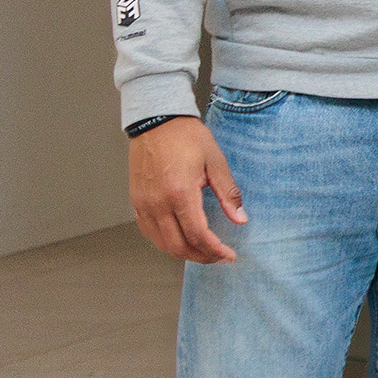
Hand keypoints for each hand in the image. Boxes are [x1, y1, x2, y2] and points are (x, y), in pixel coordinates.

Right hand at [128, 119, 245, 263]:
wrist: (156, 120)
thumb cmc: (185, 136)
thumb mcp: (215, 161)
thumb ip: (228, 194)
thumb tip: (240, 219)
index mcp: (180, 193)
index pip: (198, 236)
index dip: (215, 251)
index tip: (229, 255)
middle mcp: (158, 203)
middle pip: (179, 246)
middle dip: (202, 257)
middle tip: (218, 256)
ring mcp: (144, 204)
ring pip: (162, 243)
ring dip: (184, 252)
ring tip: (203, 250)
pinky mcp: (136, 201)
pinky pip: (149, 232)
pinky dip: (165, 242)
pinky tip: (180, 238)